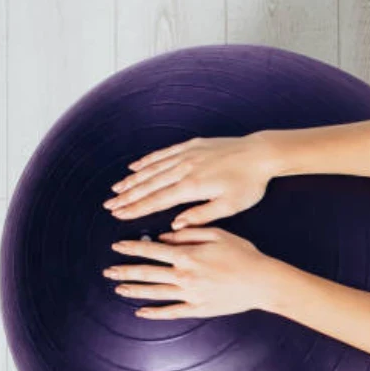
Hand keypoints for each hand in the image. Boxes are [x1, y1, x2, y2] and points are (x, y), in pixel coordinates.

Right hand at [103, 135, 272, 228]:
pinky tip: (135, 166)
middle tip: (109, 206)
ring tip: (116, 189)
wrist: (260, 154)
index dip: (136, 209)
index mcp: (192, 186)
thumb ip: (201, 216)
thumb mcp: (229, 206)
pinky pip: (163, 153)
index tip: (119, 215)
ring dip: (132, 180)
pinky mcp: (192, 145)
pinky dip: (147, 161)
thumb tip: (175, 225)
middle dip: (127, 196)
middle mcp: (184, 168)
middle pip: (149, 185)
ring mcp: (187, 155)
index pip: (157, 200)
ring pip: (152, 169)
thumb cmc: (248, 184)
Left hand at [103, 227, 276, 318]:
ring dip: (134, 290)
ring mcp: (189, 294)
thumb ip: (189, 233)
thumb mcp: (218, 234)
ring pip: (155, 292)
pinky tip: (141, 312)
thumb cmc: (244, 254)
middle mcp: (184, 276)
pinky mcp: (198, 309)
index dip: (133, 247)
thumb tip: (165, 236)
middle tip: (108, 271)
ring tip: (118, 288)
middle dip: (125, 271)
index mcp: (187, 255)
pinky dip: (154, 313)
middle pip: (147, 273)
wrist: (262, 281)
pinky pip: (171, 312)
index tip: (117, 246)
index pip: (152, 250)